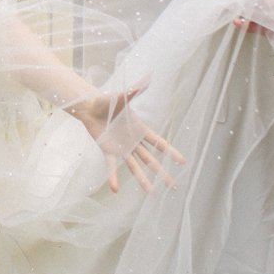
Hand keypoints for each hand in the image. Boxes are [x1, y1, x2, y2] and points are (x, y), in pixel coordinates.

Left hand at [69, 78, 185, 193]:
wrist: (90, 107)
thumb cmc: (107, 101)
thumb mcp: (122, 97)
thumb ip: (133, 92)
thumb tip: (145, 80)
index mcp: (139, 129)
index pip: (159, 143)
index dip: (171, 152)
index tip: (183, 161)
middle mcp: (133, 141)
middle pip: (151, 159)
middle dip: (162, 172)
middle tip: (173, 185)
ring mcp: (121, 148)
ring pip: (135, 166)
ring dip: (143, 179)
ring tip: (151, 192)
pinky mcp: (108, 150)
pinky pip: (112, 166)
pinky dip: (113, 176)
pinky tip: (115, 188)